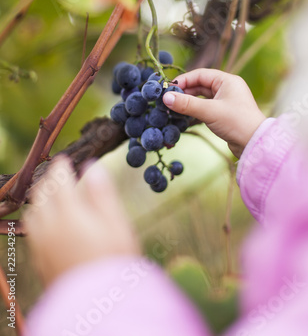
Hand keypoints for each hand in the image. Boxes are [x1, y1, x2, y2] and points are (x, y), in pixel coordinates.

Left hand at [23, 156, 139, 286]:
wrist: (100, 305)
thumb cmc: (115, 262)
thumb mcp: (117, 224)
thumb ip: (102, 193)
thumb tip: (92, 166)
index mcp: (70, 215)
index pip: (58, 181)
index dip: (61, 167)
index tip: (66, 160)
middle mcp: (50, 227)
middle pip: (41, 194)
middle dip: (49, 180)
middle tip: (60, 174)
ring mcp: (42, 245)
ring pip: (33, 211)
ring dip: (41, 198)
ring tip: (55, 195)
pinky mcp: (40, 260)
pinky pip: (33, 230)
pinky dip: (39, 216)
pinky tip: (51, 221)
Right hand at [163, 69, 265, 157]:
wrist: (255, 144)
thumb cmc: (236, 122)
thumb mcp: (209, 111)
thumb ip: (186, 104)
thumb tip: (166, 97)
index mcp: (227, 80)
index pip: (200, 74)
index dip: (183, 80)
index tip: (169, 88)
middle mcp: (227, 88)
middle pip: (200, 85)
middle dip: (184, 92)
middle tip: (169, 100)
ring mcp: (226, 101)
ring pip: (202, 97)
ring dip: (189, 102)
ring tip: (174, 108)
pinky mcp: (224, 114)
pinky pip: (206, 108)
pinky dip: (195, 111)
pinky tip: (185, 117)